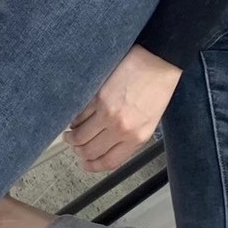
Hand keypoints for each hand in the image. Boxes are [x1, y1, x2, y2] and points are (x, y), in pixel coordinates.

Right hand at [65, 46, 182, 172]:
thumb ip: (129, 137)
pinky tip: (75, 119)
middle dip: (79, 152)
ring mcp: (107, 112)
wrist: (158, 61)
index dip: (93, 166)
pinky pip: (78, 116)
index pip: (109, 161)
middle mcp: (120, 128)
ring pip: (79, 135)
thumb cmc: (157, 89)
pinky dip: (74, 120)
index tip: (86, 164)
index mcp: (137, 137)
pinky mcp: (97, 97)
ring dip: (71, 138)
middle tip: (75, 147)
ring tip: (70, 135)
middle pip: (89, 151)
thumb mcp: (150, 122)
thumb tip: (107, 147)